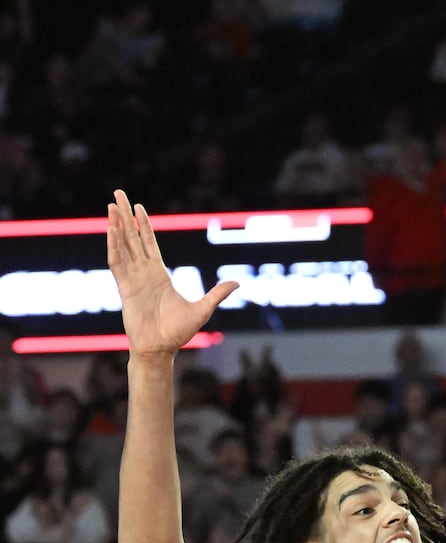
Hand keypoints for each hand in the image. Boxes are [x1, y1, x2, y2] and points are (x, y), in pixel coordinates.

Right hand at [108, 191, 238, 357]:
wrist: (161, 349)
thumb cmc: (179, 332)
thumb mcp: (203, 309)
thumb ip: (217, 293)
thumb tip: (237, 283)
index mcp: (159, 274)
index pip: (149, 243)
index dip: (143, 224)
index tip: (138, 206)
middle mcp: (143, 272)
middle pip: (132, 237)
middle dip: (125, 216)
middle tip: (117, 194)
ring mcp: (132, 279)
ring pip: (122, 245)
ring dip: (116, 225)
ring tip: (111, 205)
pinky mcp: (124, 288)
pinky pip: (117, 262)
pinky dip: (113, 245)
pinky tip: (111, 230)